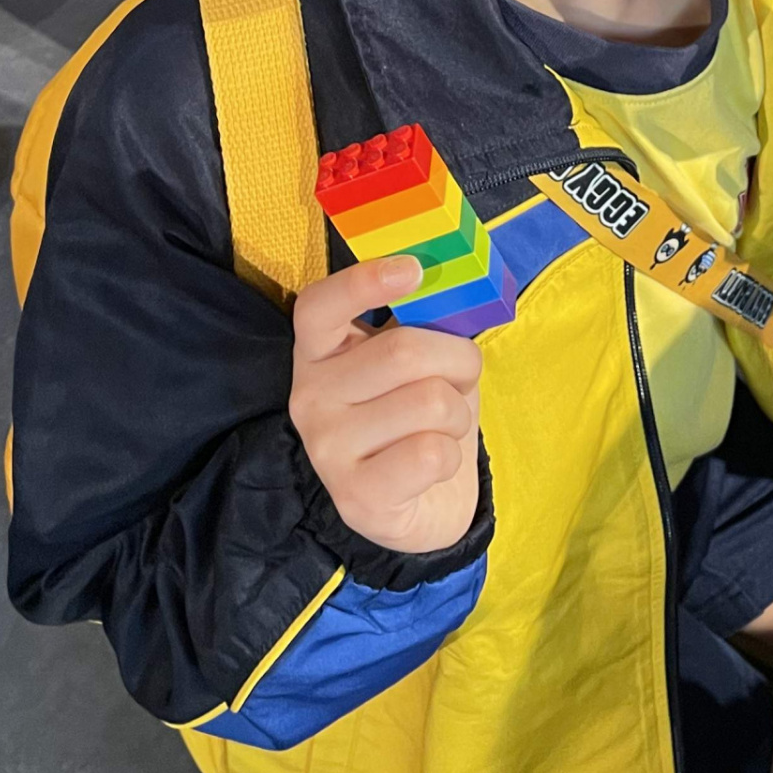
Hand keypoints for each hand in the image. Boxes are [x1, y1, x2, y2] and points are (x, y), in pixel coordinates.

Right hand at [289, 254, 483, 554]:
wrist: (421, 502)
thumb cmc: (420, 413)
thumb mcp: (419, 359)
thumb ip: (424, 321)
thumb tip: (452, 284)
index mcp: (319, 351)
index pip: (317, 307)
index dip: (363, 282)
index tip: (414, 270)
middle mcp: (309, 397)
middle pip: (403, 352)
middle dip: (458, 360)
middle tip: (462, 376)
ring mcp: (327, 450)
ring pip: (429, 402)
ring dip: (458, 414)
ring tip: (444, 427)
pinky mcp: (356, 497)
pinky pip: (432, 454)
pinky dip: (452, 455)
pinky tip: (432, 464)